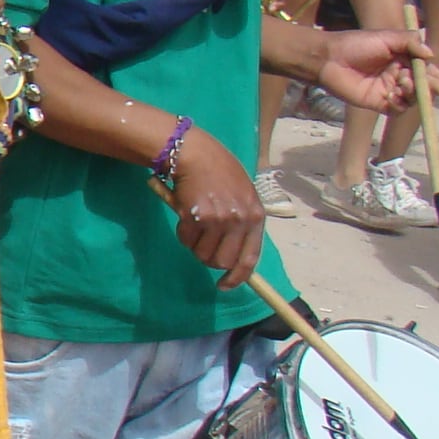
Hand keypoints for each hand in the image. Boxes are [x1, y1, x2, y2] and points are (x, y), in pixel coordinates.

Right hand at [164, 130, 267, 290]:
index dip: (237, 277)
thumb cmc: (219, 172)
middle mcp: (240, 220)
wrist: (195, 153)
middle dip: (210, 260)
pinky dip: (183, 234)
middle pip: (223, 261)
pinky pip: (186, 240)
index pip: (249, 257)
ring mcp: (219, 219)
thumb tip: (234, 258)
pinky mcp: (197, 217)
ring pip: (202, 254)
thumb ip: (242, 222)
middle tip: (202, 247)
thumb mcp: (242, 195)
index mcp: (255, 215)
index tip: (225, 285)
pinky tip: (185, 216)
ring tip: (195, 226)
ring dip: (195, 246)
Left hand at [316, 28, 438, 113]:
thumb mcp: (386, 37)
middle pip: (424, 86)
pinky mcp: (379, 103)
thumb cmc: (357, 44)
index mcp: (405, 59)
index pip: (427, 70)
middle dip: (428, 86)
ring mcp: (390, 90)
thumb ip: (410, 42)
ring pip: (413, 98)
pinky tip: (390, 95)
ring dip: (413, 93)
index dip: (435, 76)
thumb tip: (430, 54)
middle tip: (423, 83)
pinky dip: (399, 104)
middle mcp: (401, 75)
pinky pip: (398, 109)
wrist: (330, 58)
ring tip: (402, 82)